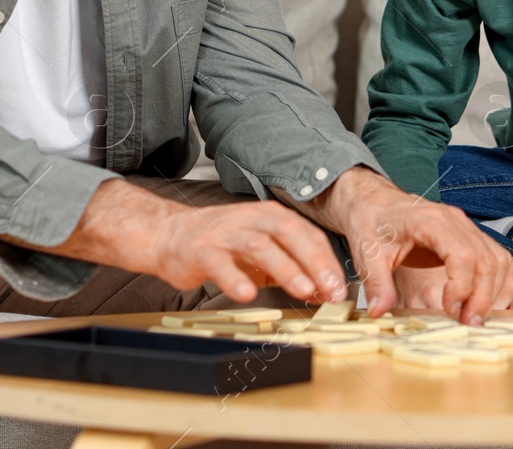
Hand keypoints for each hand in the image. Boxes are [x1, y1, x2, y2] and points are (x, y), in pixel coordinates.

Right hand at [151, 199, 349, 304]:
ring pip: (260, 246)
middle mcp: (251, 220)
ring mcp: (226, 233)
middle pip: (289, 234)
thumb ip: (292, 268)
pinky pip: (220, 264)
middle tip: (332, 288)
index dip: (327, 261)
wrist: (171, 236)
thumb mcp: (263, 255)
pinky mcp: (201, 250)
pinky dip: (234, 279)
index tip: (341, 288)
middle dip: (314, 261)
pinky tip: (246, 294)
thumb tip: (326, 291)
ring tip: (302, 290)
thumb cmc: (223, 245)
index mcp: (271, 218)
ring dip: (285, 268)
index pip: (307, 235)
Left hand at [296, 167, 509, 323]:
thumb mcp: (366, 254)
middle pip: (486, 259)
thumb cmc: (370, 222)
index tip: (449, 310)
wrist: (372, 201)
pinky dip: (490, 281)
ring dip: (490, 290)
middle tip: (468, 323)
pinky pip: (492, 256)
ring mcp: (464, 225)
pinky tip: (473, 300)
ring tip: (471, 316)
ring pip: (496, 258)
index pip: (462, 254)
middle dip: (482, 296)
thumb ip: (376, 283)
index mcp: (430, 221)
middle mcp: (454, 220)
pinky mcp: (467, 233)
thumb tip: (379, 312)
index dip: (461, 287)